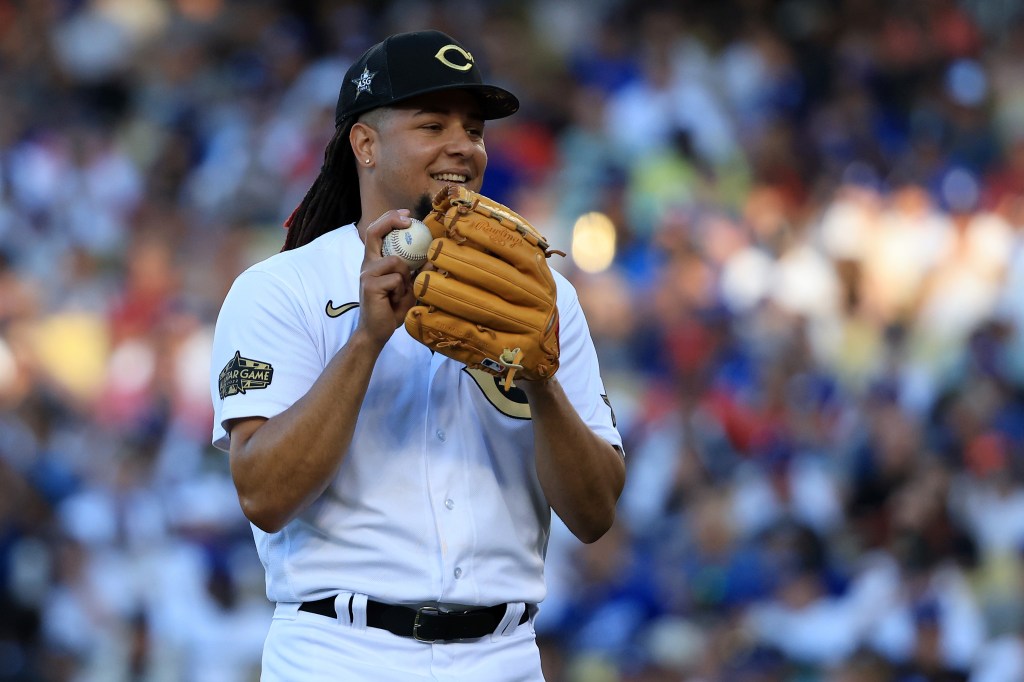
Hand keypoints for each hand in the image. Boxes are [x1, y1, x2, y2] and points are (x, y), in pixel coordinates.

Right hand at [358, 209, 417, 347]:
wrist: (376, 332)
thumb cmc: (391, 309)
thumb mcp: (408, 288)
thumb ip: (417, 273)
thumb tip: (434, 258)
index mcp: (374, 262)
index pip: (376, 232)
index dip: (390, 219)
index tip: (408, 215)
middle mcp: (367, 264)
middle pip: (374, 232)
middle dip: (391, 220)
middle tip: (409, 219)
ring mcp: (367, 274)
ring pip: (396, 261)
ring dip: (405, 278)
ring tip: (399, 293)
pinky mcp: (370, 285)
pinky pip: (396, 279)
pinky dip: (401, 291)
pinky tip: (393, 302)